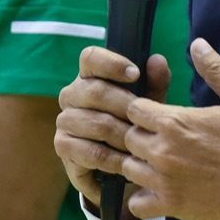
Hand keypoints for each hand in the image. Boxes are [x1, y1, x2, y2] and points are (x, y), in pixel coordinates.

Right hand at [54, 47, 170, 219]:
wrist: (123, 162)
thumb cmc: (134, 123)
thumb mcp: (149, 103)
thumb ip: (155, 81)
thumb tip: (157, 60)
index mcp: (89, 76)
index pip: (90, 58)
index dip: (111, 63)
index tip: (136, 74)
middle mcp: (71, 94)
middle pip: (96, 92)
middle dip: (126, 107)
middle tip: (145, 120)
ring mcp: (64, 119)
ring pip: (96, 123)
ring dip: (124, 136)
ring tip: (142, 144)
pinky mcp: (63, 145)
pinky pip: (90, 151)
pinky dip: (113, 158)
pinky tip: (127, 162)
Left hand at [119, 39, 219, 219]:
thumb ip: (215, 69)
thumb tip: (197, 43)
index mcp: (175, 122)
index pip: (134, 109)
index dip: (143, 111)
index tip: (157, 116)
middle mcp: (163, 150)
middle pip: (128, 137)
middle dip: (140, 136)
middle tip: (160, 140)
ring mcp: (164, 180)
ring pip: (128, 168)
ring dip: (140, 164)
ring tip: (160, 163)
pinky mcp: (170, 205)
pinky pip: (137, 202)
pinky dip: (142, 197)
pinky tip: (158, 189)